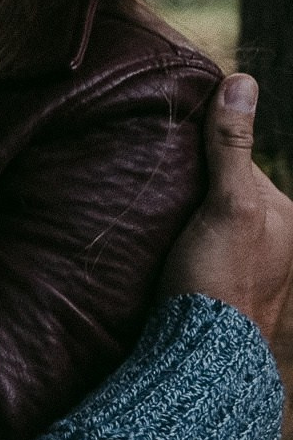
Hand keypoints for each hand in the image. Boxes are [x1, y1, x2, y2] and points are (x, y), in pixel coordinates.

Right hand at [163, 75, 292, 347]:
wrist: (203, 358)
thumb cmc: (218, 279)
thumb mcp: (227, 204)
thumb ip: (231, 146)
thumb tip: (241, 81)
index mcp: (288, 216)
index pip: (240, 164)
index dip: (203, 158)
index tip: (169, 161)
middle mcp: (281, 241)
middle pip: (229, 194)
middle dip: (199, 191)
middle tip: (161, 198)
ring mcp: (258, 270)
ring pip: (216, 224)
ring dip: (190, 221)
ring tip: (159, 226)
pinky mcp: (230, 293)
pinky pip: (208, 253)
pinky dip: (189, 248)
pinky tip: (167, 256)